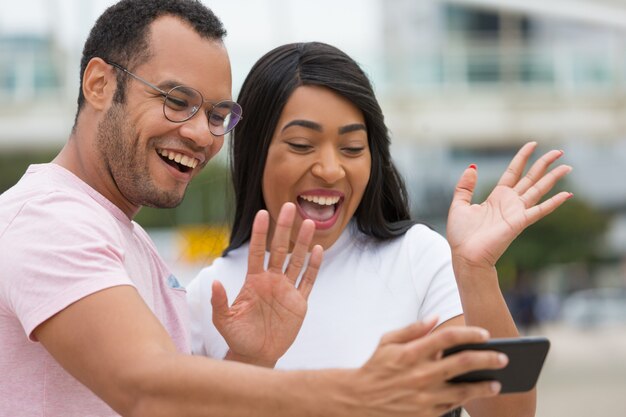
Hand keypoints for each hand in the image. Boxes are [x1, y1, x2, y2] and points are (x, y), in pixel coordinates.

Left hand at [211, 202, 322, 366]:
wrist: (256, 354)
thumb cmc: (238, 336)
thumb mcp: (224, 320)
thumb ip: (219, 302)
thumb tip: (215, 282)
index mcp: (254, 280)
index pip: (257, 251)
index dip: (260, 232)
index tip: (263, 212)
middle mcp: (271, 280)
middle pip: (279, 249)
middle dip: (284, 228)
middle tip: (289, 206)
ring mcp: (287, 290)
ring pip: (297, 261)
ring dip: (303, 242)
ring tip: (309, 223)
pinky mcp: (299, 302)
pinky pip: (308, 281)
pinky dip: (314, 267)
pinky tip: (318, 250)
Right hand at [348, 318, 505, 416]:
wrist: (359, 401)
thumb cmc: (376, 367)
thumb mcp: (387, 341)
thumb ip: (412, 328)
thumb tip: (435, 317)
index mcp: (411, 352)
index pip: (447, 337)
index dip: (469, 333)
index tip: (485, 334)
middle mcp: (420, 373)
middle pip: (463, 362)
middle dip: (488, 358)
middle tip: (504, 357)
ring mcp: (424, 396)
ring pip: (464, 389)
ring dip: (485, 385)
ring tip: (497, 381)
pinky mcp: (426, 413)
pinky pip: (453, 405)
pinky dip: (467, 399)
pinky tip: (476, 394)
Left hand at [447, 141, 571, 268]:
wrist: (465, 254)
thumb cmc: (461, 235)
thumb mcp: (459, 204)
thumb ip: (465, 186)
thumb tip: (472, 167)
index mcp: (496, 197)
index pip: (513, 172)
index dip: (522, 158)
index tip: (532, 144)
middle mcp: (509, 203)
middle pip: (531, 178)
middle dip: (544, 164)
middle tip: (558, 151)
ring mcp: (516, 212)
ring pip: (538, 190)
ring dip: (553, 178)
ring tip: (567, 166)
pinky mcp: (520, 222)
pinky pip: (540, 210)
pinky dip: (554, 203)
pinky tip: (567, 194)